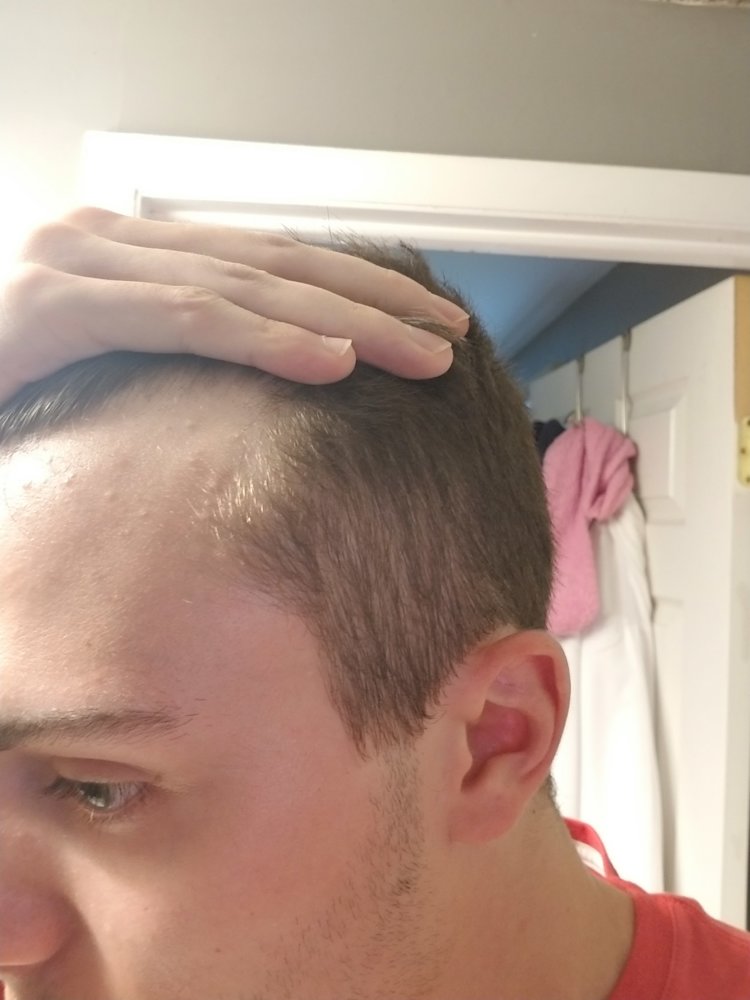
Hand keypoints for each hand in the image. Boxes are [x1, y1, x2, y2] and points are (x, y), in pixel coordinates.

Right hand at [0, 208, 469, 401]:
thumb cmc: (23, 404)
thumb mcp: (121, 377)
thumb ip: (188, 363)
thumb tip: (286, 380)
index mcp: (137, 257)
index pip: (271, 264)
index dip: (358, 291)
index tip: (431, 326)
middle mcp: (113, 242)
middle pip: (274, 265)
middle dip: (371, 303)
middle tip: (450, 341)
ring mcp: (83, 261)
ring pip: (243, 286)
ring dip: (343, 322)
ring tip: (421, 357)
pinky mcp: (57, 302)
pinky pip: (182, 318)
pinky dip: (263, 339)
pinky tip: (332, 363)